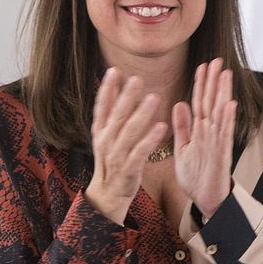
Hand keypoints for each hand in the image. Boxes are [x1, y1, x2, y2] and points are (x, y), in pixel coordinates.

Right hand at [85, 68, 165, 224]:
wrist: (108, 192)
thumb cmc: (112, 157)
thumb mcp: (107, 134)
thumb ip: (111, 111)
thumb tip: (114, 84)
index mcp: (100, 130)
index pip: (101, 106)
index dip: (107, 89)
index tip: (114, 71)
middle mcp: (106, 140)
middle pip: (117, 115)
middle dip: (126, 97)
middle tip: (137, 79)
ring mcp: (116, 155)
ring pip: (129, 132)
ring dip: (141, 114)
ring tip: (154, 98)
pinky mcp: (128, 168)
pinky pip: (140, 152)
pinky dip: (150, 140)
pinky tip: (161, 127)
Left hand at [174, 58, 237, 219]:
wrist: (206, 200)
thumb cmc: (197, 176)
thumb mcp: (183, 148)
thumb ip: (182, 127)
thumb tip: (179, 103)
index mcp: (200, 130)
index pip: (200, 101)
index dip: (201, 83)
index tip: (203, 65)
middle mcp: (211, 132)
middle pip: (212, 102)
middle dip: (214, 81)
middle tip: (217, 60)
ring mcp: (217, 142)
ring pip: (220, 113)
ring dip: (223, 93)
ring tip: (225, 74)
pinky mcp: (221, 155)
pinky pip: (224, 134)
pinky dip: (227, 119)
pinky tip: (230, 104)